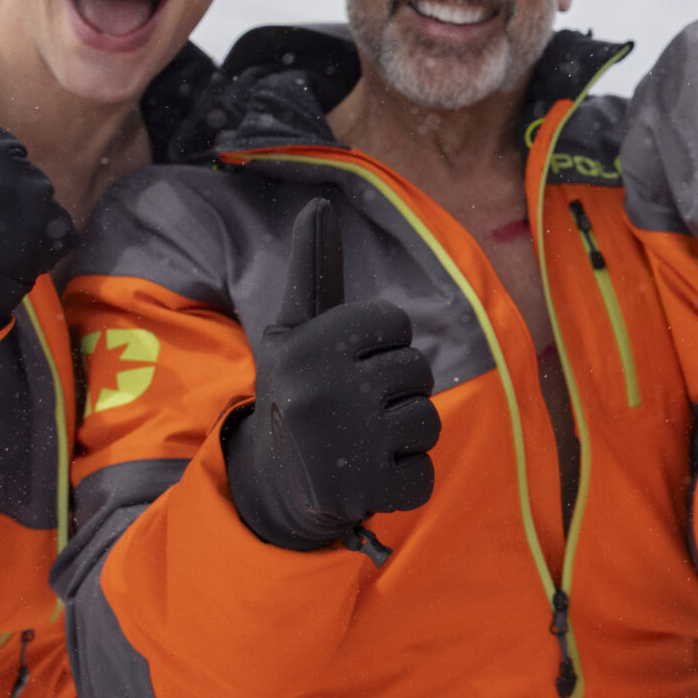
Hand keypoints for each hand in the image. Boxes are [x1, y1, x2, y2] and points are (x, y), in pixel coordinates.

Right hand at [224, 198, 440, 556]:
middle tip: (356, 409)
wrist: (270, 487)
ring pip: (427, 421)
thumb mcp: (293, 332)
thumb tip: (316, 204)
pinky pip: (423, 475)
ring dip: (405, 436)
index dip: (383, 343)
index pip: (396, 322)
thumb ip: (313, 270)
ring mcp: (345, 446)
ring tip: (364, 442)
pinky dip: (405, 480)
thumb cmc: (296, 392)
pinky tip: (369, 478)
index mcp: (308, 346)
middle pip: (417, 370)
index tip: (351, 364)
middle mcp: (322, 393)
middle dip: (397, 389)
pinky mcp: (363, 493)